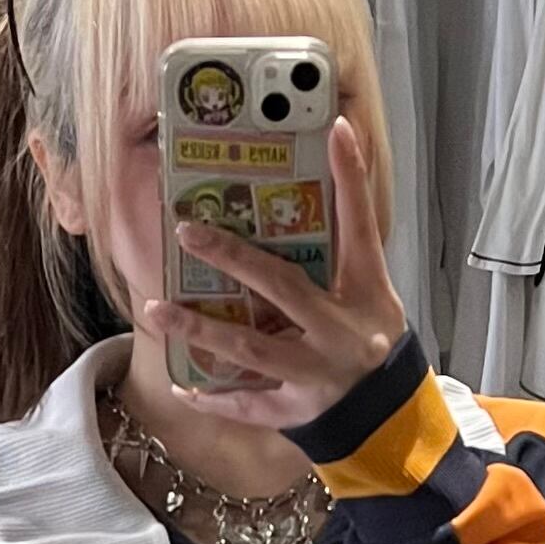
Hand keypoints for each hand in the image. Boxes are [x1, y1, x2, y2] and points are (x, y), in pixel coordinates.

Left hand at [141, 117, 407, 431]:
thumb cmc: (370, 339)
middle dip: (232, 257)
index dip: (350, 178)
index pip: (359, 227)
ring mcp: (316, 376)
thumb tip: (317, 177)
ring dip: (200, 329)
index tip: (334, 128)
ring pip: (250, 350)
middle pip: (283, 287)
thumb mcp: (369, 291)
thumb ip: (343, 245)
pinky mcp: (296, 413)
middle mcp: (341, 333)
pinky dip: (213, 398)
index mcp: (365, 294)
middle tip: (187, 231)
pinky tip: (184, 385)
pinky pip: (247, 405)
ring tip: (156, 309)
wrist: (389, 415)